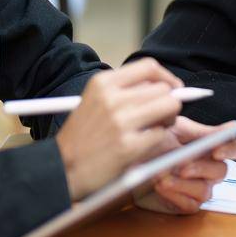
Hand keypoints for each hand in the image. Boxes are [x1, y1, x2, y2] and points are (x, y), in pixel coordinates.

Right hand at [55, 60, 184, 199]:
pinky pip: (161, 134)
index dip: (167, 78)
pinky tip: (142, 145)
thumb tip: (167, 86)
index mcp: (103, 83)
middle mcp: (111, 98)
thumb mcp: (95, 101)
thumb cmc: (82, 137)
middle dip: (169, 102)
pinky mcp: (128, 146)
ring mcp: (120, 122)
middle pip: (163, 89)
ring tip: (153, 129)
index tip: (173, 88)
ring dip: (168, 119)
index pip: (149, 67)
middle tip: (161, 116)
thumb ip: (126, 90)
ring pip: (169, 107)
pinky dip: (157, 140)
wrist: (62, 169)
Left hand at [133, 117, 235, 214]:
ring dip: (182, 184)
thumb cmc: (154, 145)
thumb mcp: (176, 131)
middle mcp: (208, 170)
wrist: (130, 163)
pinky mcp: (185, 204)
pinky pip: (191, 205)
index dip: (230, 150)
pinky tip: (161, 187)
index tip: (216, 151)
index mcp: (209, 148)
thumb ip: (204, 132)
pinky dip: (175, 195)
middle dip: (201, 168)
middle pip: (221, 172)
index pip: (233, 149)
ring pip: (205, 191)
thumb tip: (231, 128)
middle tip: (181, 166)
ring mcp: (198, 188)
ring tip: (161, 176)